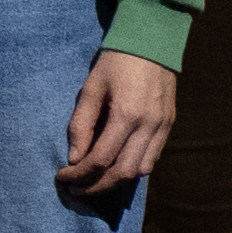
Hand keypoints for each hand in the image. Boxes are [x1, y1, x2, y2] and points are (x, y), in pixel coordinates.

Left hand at [58, 48, 175, 212]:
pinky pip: (152, 158)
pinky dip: (132, 169)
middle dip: (96, 186)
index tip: (62, 177)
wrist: (153, 44)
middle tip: (75, 189)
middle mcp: (149, 127)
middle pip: (122, 173)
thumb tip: (74, 158)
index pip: (101, 159)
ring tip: (92, 182)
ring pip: (140, 170)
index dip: (79, 174)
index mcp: (127, 115)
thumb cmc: (115, 63)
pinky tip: (114, 168)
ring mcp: (163, 128)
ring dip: (115, 182)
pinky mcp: (169, 126)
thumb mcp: (90, 88)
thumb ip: (81, 124)